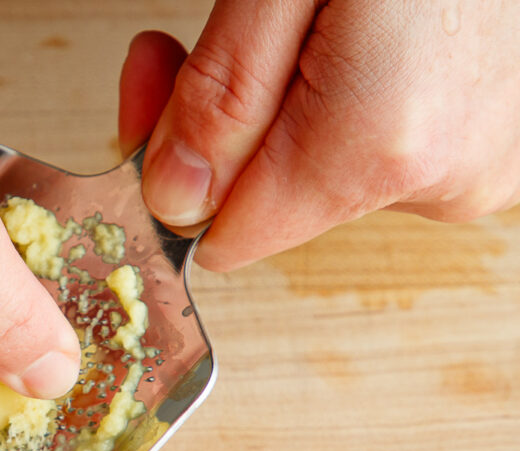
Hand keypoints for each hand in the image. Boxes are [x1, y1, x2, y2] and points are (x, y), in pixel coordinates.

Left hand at [118, 1, 519, 269]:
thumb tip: (172, 196)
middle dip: (232, 126)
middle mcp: (439, 180)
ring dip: (299, 106)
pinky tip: (375, 34)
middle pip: (276, 203)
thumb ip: (223, 94)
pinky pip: (391, 147)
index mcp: (373, 146)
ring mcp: (479, 165)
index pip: (222, 237)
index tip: (157, 90)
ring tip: (324, 17)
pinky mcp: (502, 144)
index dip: (173, 171)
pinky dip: (362, 100)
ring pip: (332, 174)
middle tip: (221, 35)